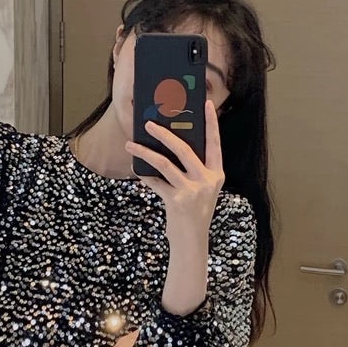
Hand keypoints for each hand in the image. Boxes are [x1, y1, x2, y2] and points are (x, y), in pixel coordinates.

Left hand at [124, 100, 224, 240]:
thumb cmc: (194, 213)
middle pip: (184, 149)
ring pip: (164, 164)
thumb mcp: (200, 190)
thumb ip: (192, 170)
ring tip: (131, 145)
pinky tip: (135, 168)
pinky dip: (144, 175)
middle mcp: (207, 180)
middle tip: (148, 123)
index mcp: (216, 174)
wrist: (192, 242)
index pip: (214, 143)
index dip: (210, 123)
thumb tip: (170, 145)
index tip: (204, 104)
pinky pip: (155, 182)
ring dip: (145, 153)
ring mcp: (192, 191)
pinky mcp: (176, 201)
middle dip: (164, 134)